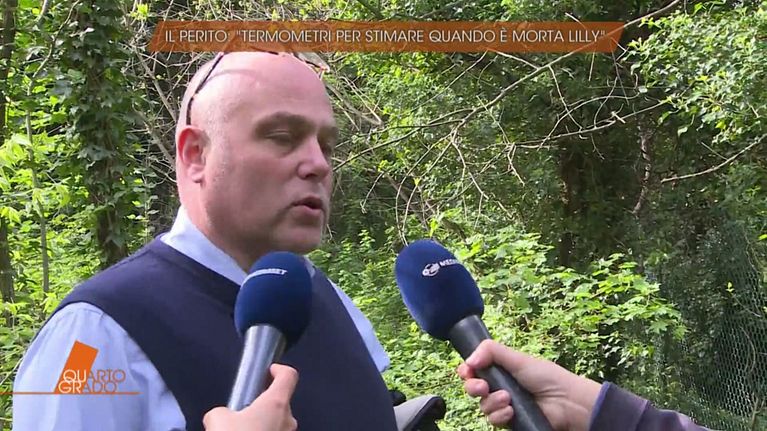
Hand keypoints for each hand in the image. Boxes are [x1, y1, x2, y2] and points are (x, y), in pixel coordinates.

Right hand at [203, 364, 298, 430]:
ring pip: (277, 423)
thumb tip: (220, 416)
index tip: (267, 371)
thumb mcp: (217, 419)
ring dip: (262, 424)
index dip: (278, 369)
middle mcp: (288, 419)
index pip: (289, 375)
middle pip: (280, 402)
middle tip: (242, 412)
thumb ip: (221, 411)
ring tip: (241, 430)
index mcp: (276, 404)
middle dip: (262, 405)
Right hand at [457, 340, 601, 430]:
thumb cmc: (547, 377)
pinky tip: (511, 411)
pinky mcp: (510, 421)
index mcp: (501, 369)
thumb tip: (468, 359)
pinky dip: (500, 416)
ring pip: (482, 406)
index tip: (467, 371)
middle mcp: (500, 386)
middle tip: (483, 387)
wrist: (566, 403)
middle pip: (473, 388)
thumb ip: (491, 351)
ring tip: (508, 399)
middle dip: (473, 387)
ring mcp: (504, 405)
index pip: (474, 370)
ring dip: (492, 402)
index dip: (467, 371)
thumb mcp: (518, 358)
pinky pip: (493, 420)